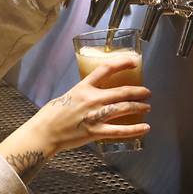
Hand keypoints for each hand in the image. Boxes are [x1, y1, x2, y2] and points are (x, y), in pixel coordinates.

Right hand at [0, 56, 150, 181]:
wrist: (45, 132)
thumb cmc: (51, 115)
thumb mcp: (66, 96)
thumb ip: (81, 94)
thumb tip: (91, 94)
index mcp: (83, 87)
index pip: (105, 69)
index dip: (121, 63)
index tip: (132, 61)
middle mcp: (92, 99)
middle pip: (121, 91)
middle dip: (138, 91)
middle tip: (146, 92)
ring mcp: (95, 115)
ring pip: (124, 108)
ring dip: (139, 107)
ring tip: (147, 107)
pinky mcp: (96, 131)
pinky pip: (120, 130)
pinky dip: (135, 129)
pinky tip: (145, 128)